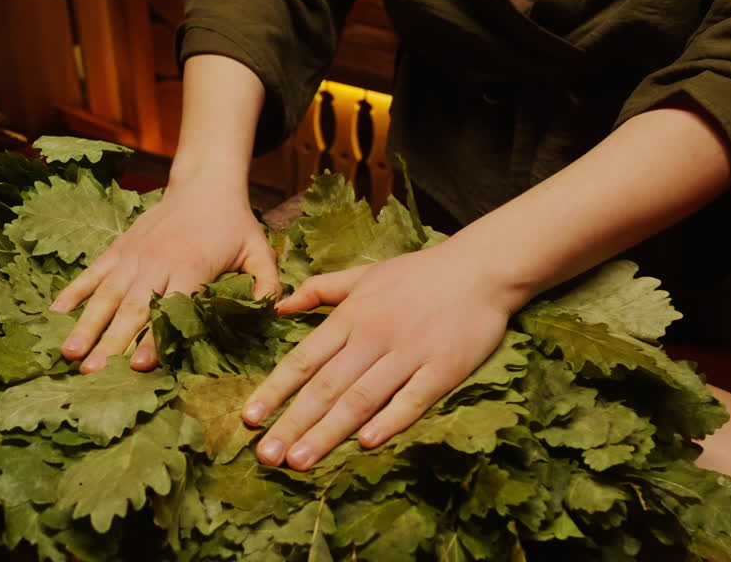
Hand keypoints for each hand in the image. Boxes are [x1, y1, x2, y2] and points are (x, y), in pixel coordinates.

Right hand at [51, 177, 280, 372]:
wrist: (204, 183)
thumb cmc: (234, 224)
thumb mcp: (260, 251)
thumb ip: (267, 285)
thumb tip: (273, 315)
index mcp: (192, 266)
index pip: (171, 306)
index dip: (155, 336)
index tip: (138, 366)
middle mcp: (157, 262)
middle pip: (132, 307)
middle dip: (112, 342)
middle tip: (93, 373)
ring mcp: (133, 256)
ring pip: (106, 294)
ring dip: (86, 324)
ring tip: (69, 354)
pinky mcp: (118, 249)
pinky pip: (91, 273)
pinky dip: (72, 293)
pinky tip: (53, 317)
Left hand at [242, 244, 515, 469]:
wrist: (480, 269)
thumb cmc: (419, 274)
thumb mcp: (364, 274)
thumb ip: (320, 289)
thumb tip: (279, 306)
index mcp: (351, 316)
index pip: (304, 359)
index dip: (275, 390)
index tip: (250, 418)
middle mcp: (373, 336)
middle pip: (326, 386)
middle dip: (293, 423)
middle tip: (266, 455)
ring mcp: (408, 354)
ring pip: (361, 397)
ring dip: (329, 431)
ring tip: (301, 461)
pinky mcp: (442, 369)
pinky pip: (412, 399)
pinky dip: (390, 420)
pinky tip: (367, 443)